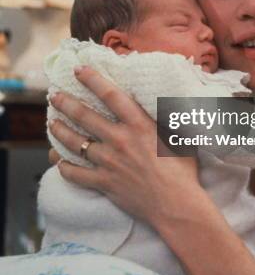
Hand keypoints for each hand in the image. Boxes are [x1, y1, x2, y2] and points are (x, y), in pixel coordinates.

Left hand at [49, 66, 199, 226]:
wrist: (176, 205)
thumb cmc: (183, 170)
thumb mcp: (179, 135)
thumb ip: (167, 117)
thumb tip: (168, 99)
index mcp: (139, 124)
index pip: (111, 95)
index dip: (93, 80)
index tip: (79, 70)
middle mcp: (120, 140)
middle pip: (85, 116)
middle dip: (66, 103)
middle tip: (55, 95)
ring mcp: (109, 162)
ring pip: (76, 143)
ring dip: (60, 131)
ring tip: (52, 122)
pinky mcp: (104, 183)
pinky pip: (76, 174)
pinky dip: (63, 166)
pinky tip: (57, 160)